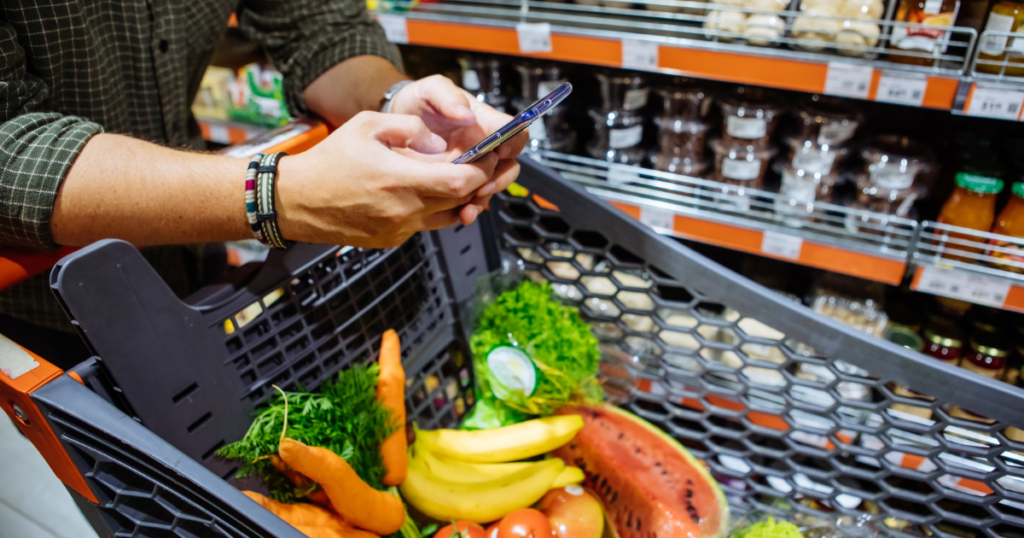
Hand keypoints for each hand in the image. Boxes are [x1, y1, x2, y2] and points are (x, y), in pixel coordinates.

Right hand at [276, 111, 499, 248]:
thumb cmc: (329, 160)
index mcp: (401, 180)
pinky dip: (432, 208)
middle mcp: (405, 210)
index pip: (462, 182)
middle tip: (481, 163)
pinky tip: (425, 191)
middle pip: (461, 200)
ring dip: (456, 198)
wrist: (296, 201)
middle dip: (477, 181)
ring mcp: (400, 230)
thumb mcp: (367, 125)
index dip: (483, 169)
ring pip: (446, 215)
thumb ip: (410, 127)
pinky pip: (424, 224)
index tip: (488, 156)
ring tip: (455, 175)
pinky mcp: (392, 240)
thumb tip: (439, 142)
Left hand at [389, 75, 527, 223]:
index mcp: (485, 123)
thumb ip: (449, 97)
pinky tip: (459, 214)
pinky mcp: (457, 183)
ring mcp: (472, 167)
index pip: (514, 132)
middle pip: (508, 166)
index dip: (513, 142)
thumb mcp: (431, 90)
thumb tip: (468, 115)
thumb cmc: (419, 101)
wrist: (396, 120)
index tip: (500, 151)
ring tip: (468, 208)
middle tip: (483, 186)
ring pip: (490, 187)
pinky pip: (470, 200)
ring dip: (483, 200)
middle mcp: (484, 147)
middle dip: (499, 180)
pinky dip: (467, 209)